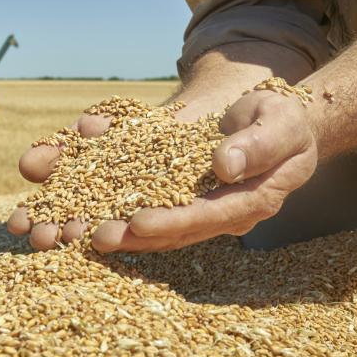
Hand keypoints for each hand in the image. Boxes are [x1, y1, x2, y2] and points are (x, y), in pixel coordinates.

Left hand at [8, 90, 317, 251]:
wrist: (276, 120)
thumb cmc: (283, 119)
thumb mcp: (280, 122)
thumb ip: (259, 143)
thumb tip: (225, 165)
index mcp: (250, 200)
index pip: (208, 217)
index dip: (172, 222)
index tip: (135, 224)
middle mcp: (220, 212)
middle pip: (172, 231)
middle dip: (130, 236)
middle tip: (92, 237)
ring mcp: (198, 205)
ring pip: (153, 225)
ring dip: (114, 228)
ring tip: (73, 231)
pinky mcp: (179, 192)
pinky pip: (145, 201)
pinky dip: (112, 203)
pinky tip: (78, 204)